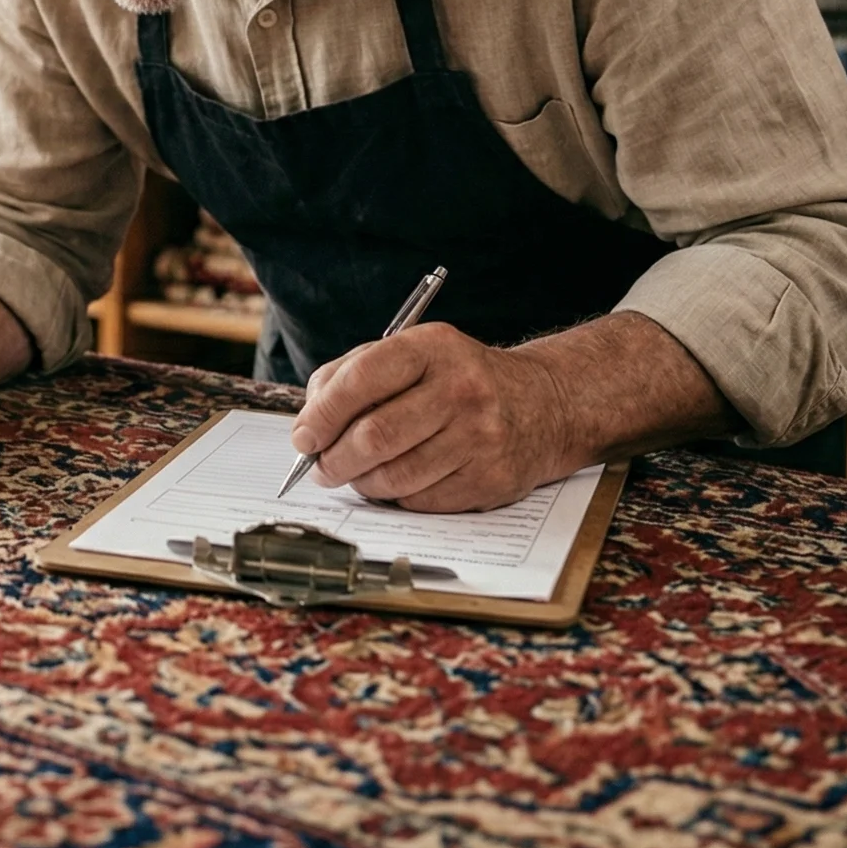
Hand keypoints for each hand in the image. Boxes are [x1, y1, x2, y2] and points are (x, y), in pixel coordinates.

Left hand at [294, 322, 576, 512]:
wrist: (543, 403)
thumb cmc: (457, 379)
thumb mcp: (413, 353)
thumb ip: (353, 375)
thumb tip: (308, 423)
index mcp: (433, 348)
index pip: (361, 380)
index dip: (322, 414)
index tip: (303, 437)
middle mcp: (461, 389)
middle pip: (375, 436)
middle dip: (333, 459)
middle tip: (320, 467)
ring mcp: (480, 436)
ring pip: (394, 476)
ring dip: (361, 482)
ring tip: (354, 474)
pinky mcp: (490, 478)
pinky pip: (421, 500)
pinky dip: (396, 496)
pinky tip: (396, 481)